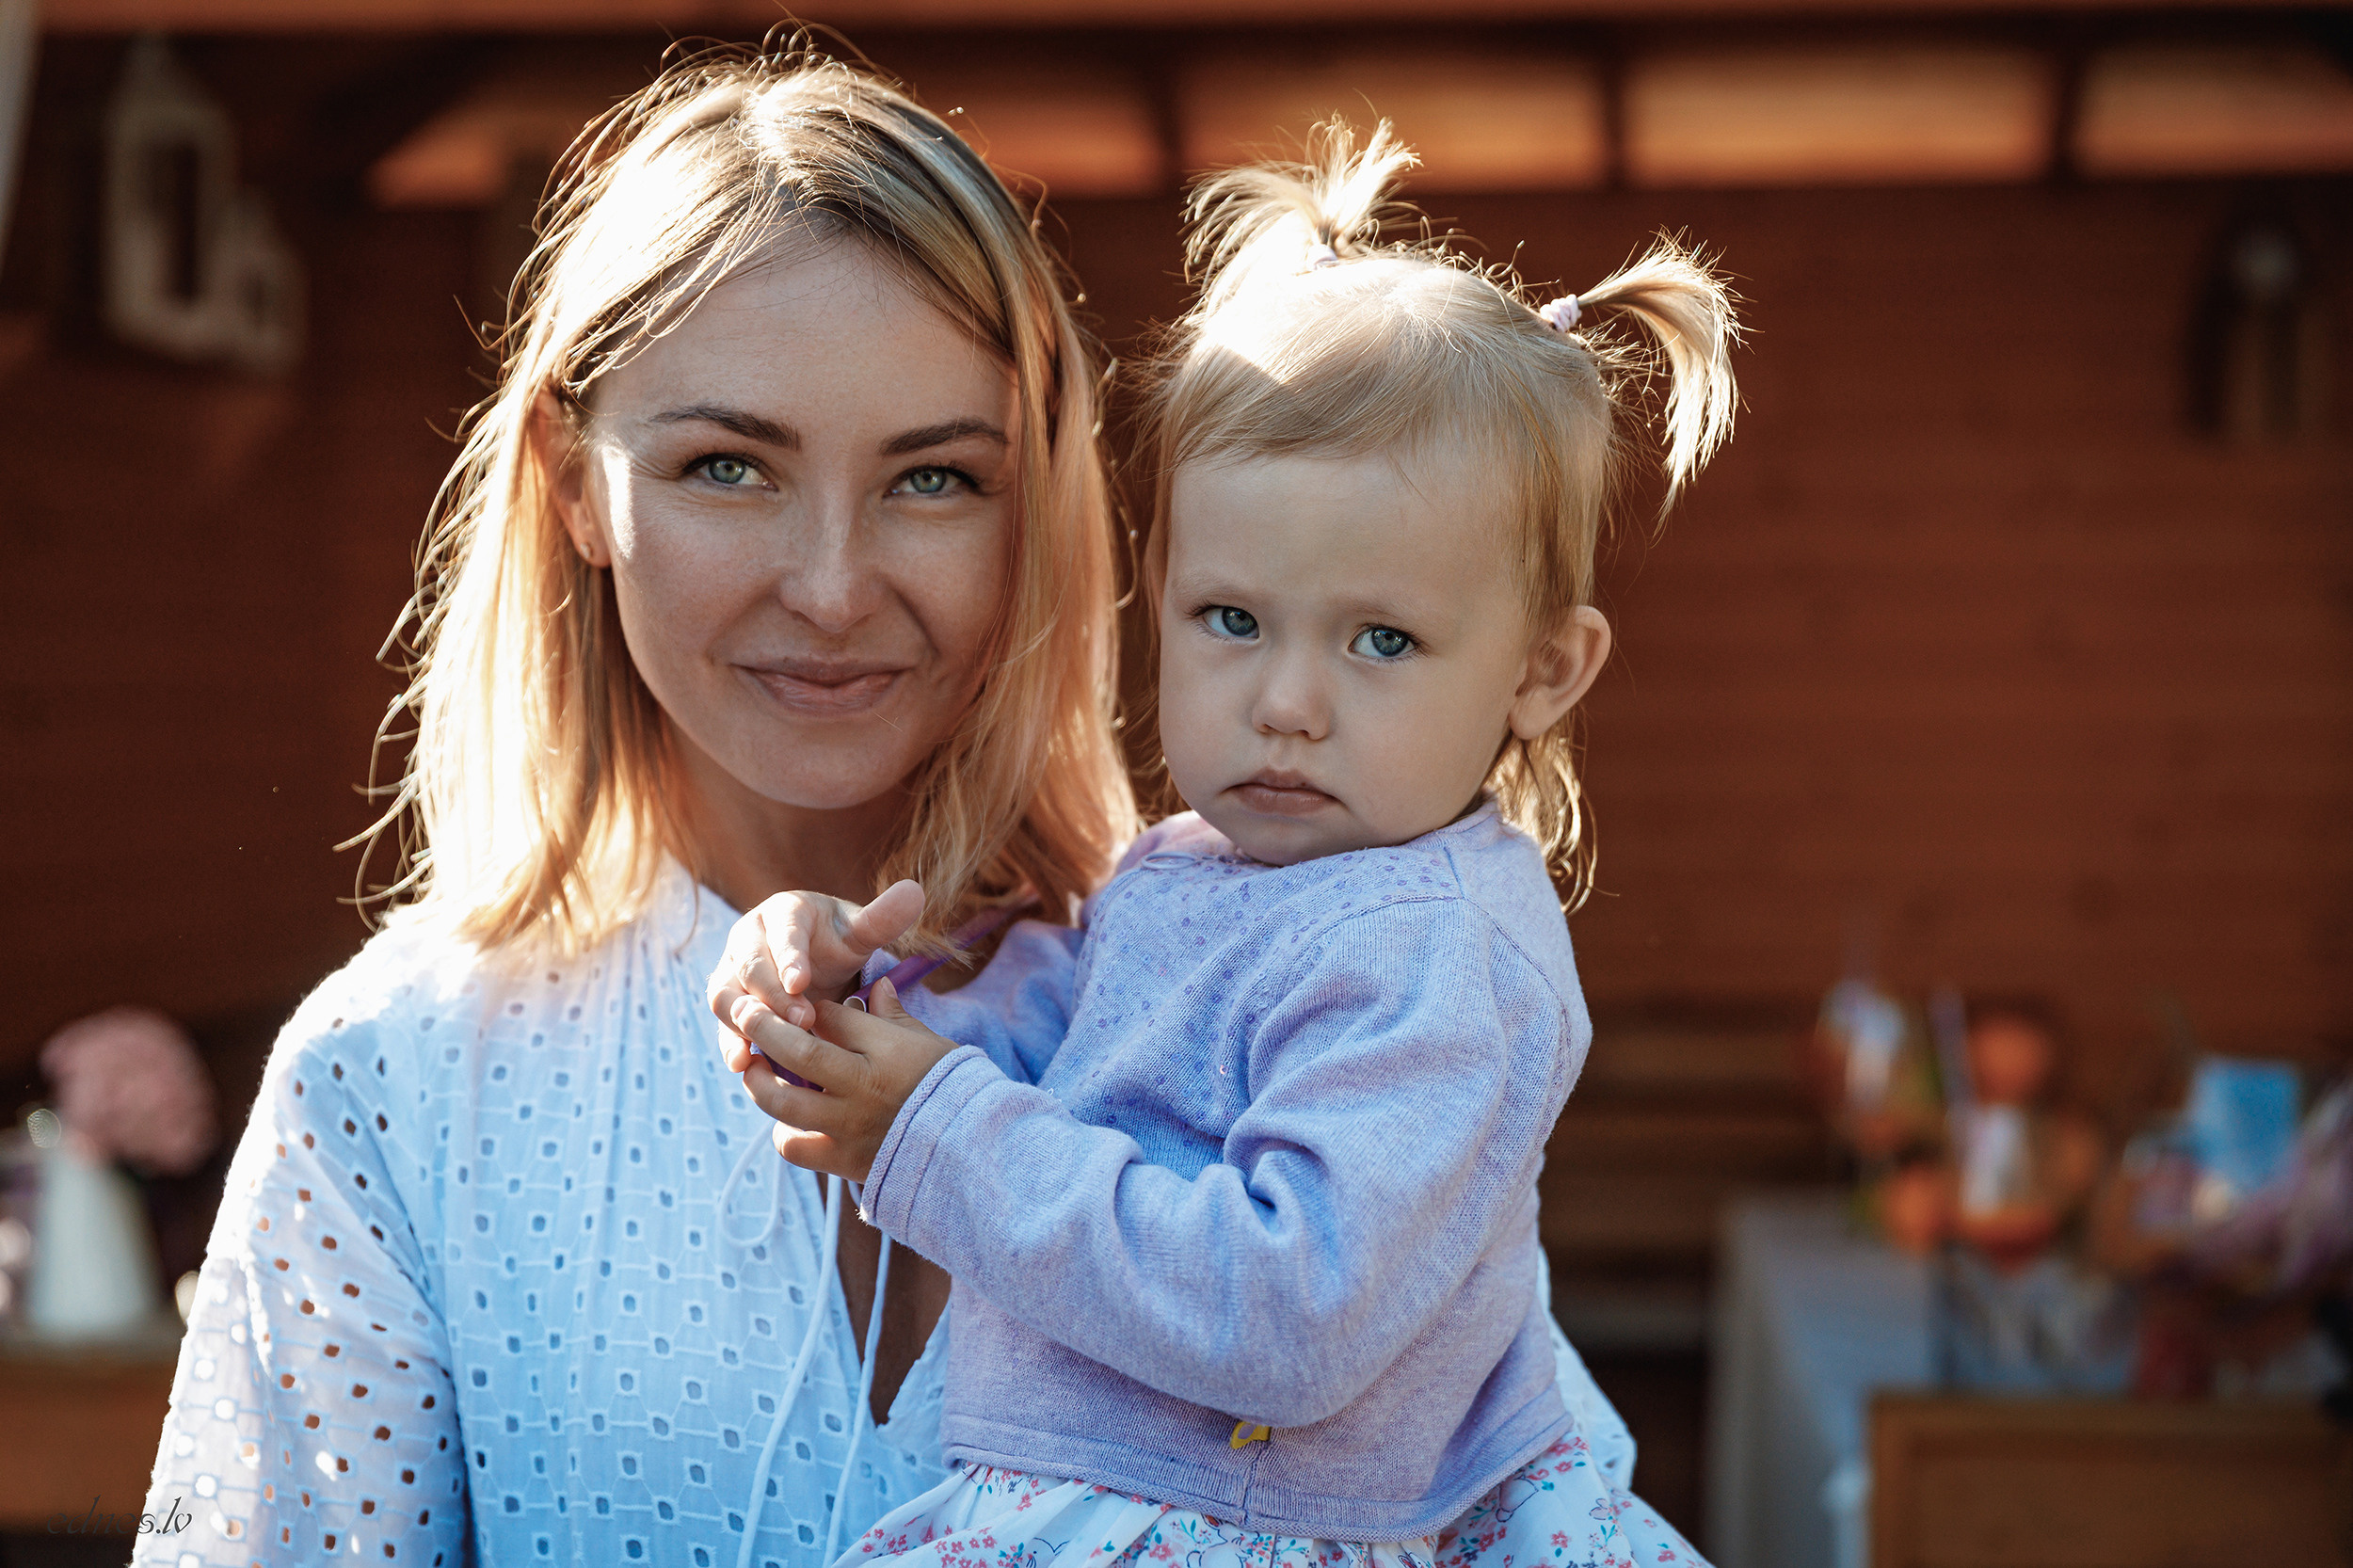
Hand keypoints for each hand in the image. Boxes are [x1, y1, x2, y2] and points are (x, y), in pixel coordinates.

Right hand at [707, 880, 925, 1070]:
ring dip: (744, 1020)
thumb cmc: (839, 942)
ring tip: (768, 1046)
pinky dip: (730, 1042)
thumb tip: (915, 892)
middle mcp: (747, 937)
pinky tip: (745, 1062)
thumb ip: (884, 918)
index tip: (802, 982)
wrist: (816, 961)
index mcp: (782, 912)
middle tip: (805, 1021)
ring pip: (725, 993)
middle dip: (774, 995)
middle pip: (749, 965)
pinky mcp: (727, 1001)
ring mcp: (731, 970)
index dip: (790, 957)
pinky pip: (722, 1022)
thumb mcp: (862, 932)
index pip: (783, 932)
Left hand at [729, 979, 960, 1183]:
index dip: (807, 1007)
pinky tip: (787, 1120)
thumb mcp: (928, 1041)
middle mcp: (861, 1086)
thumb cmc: (950, 1086)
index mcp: (885, 1050)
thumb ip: (893, 1015)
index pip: (830, 1017)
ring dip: (758, 1081)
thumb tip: (877, 983)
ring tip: (751, 1067)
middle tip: (741, 1010)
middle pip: (797, 1050)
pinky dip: (784, 1132)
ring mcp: (848, 1126)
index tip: (798, 1005)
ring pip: (782, 1101)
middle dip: (762, 1025)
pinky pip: (794, 1147)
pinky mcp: (842, 1161)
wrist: (970, 1149)